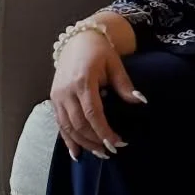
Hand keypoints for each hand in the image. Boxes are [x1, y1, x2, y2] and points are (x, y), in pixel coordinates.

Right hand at [51, 27, 144, 159]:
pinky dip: (68, 140)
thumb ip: (125, 85)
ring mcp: (57, 96)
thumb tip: (141, 101)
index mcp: (83, 81)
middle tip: (110, 151)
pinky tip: (76, 153)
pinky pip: (59, 124)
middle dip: (95, 140)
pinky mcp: (54, 99)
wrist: (77, 40)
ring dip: (83, 143)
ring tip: (99, 153)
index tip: (117, 143)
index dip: (104, 130)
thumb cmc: (99, 52)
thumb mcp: (115, 64)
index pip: (92, 112)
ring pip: (67, 127)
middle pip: (79, 123)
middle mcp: (67, 91)